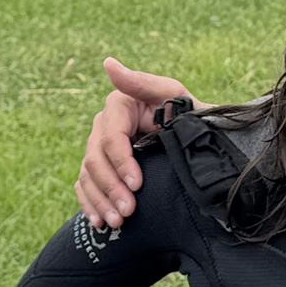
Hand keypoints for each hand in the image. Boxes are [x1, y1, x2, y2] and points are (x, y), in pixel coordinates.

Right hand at [76, 58, 193, 229]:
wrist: (200, 139)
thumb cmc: (190, 114)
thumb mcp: (174, 94)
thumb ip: (143, 83)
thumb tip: (108, 63)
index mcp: (118, 106)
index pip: (111, 138)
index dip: (121, 162)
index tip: (137, 184)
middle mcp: (103, 126)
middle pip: (96, 160)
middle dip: (111, 188)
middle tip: (128, 213)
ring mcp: (99, 148)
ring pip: (88, 176)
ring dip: (100, 201)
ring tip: (117, 223)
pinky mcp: (101, 167)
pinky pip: (86, 187)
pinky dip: (91, 205)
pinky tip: (100, 222)